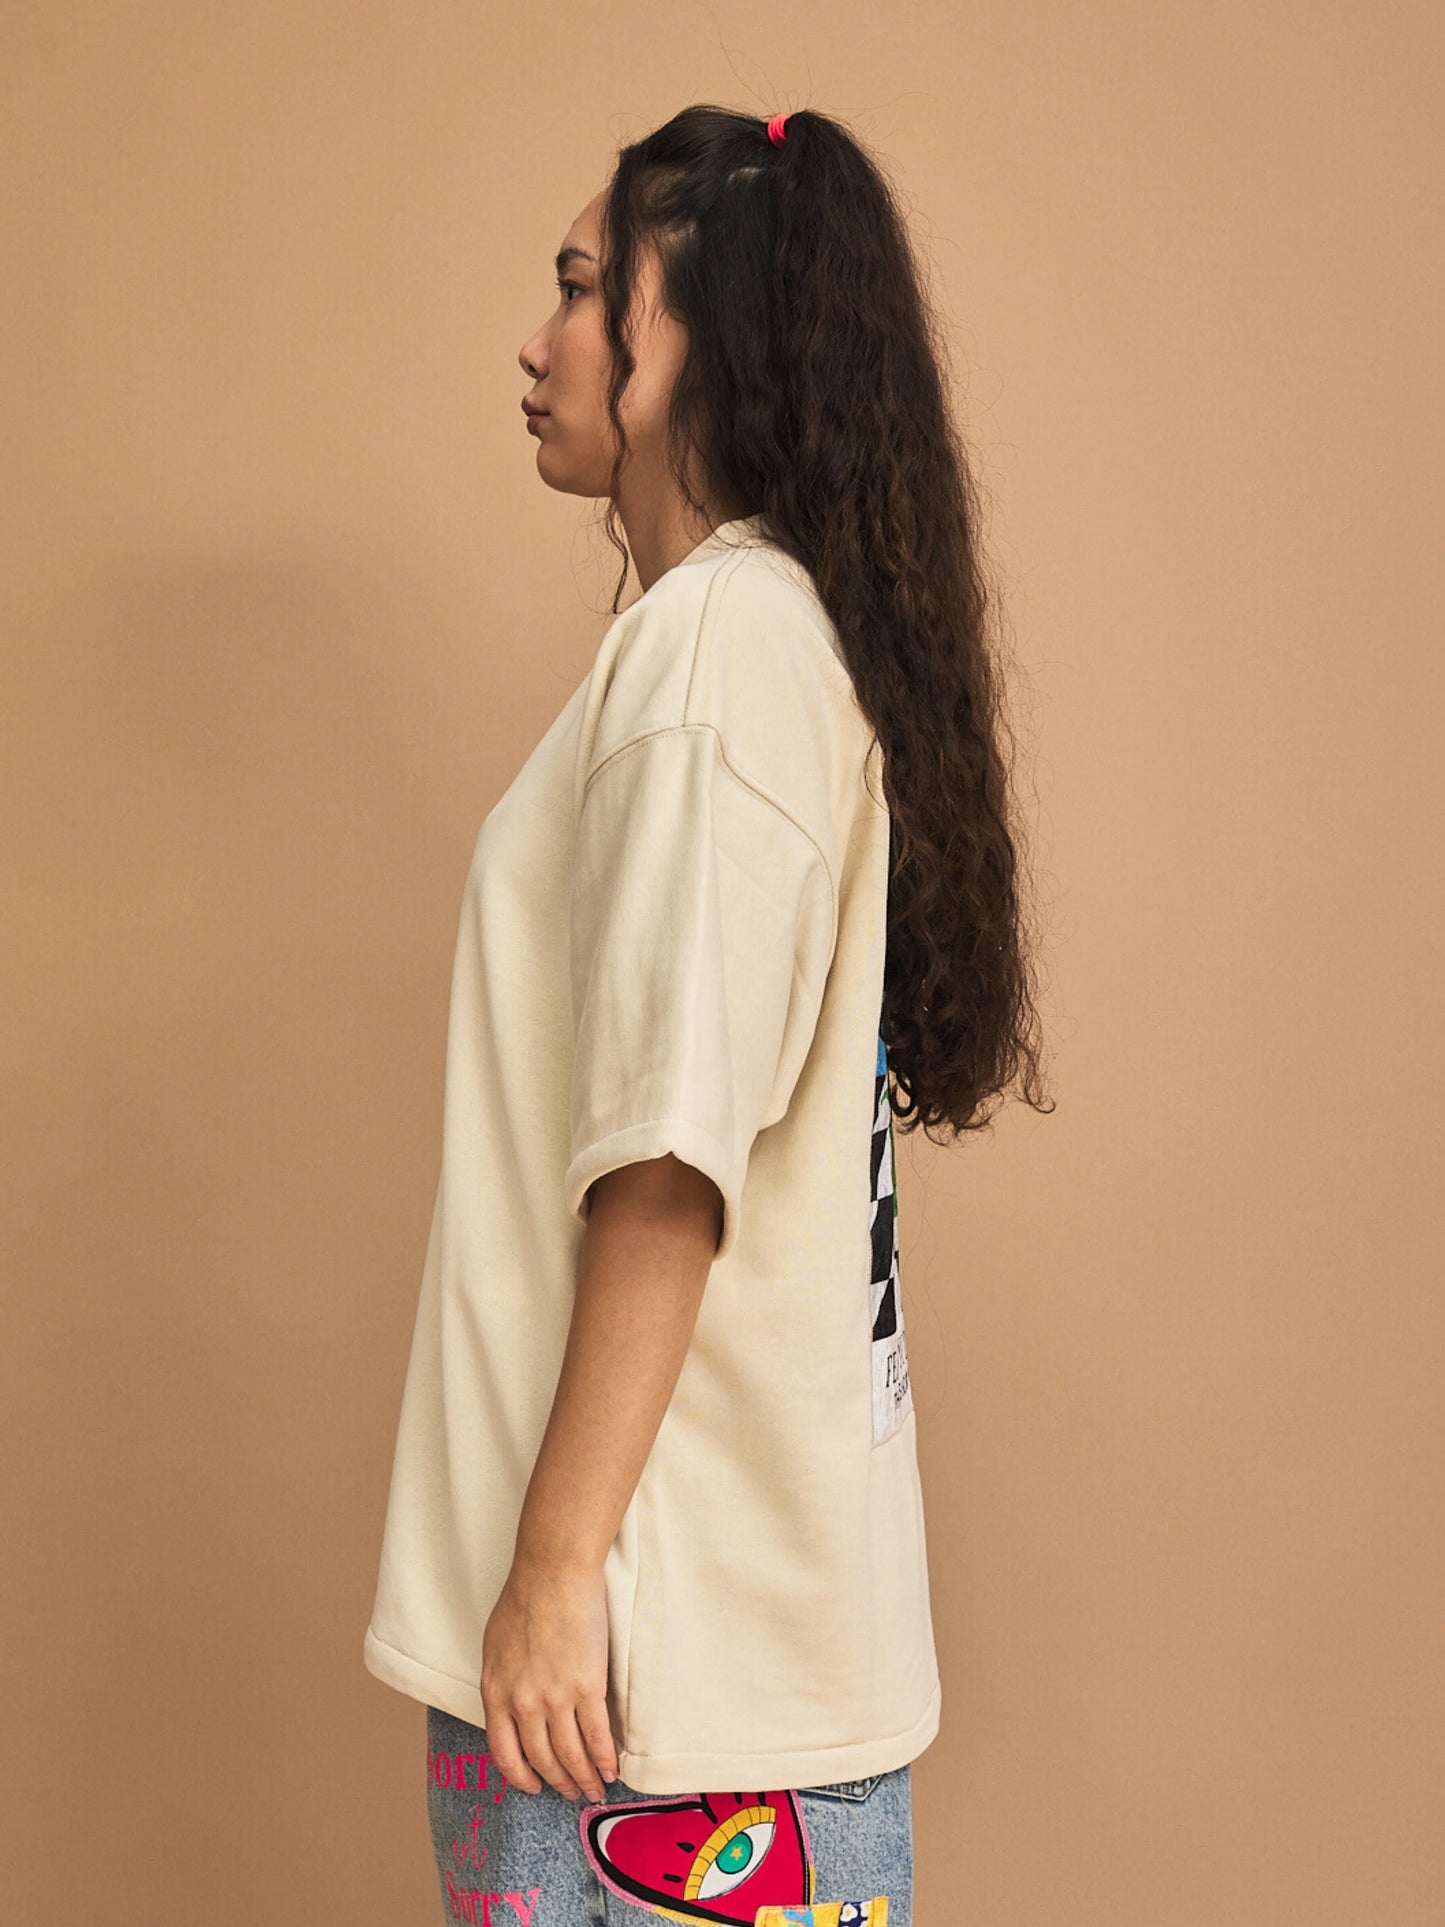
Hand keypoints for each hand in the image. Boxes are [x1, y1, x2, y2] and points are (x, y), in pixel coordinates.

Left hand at [480, 1554, 619, 1800]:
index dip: (522, 1776)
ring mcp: (555, 1698)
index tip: (535, 1787)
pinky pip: (597, 1735)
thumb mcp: (495, 1646)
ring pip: (571, 1754)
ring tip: (595, 1789)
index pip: (504, 1753)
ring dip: (585, 1778)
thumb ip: (503, 1681)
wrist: (553, 1572)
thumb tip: (513, 1704)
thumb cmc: (524, 1597)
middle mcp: (523, 1704)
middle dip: (559, 1782)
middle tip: (572, 1794)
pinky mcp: (587, 1687)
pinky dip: (605, 1758)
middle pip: (542, 1759)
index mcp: (496, 1693)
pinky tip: (612, 1769)